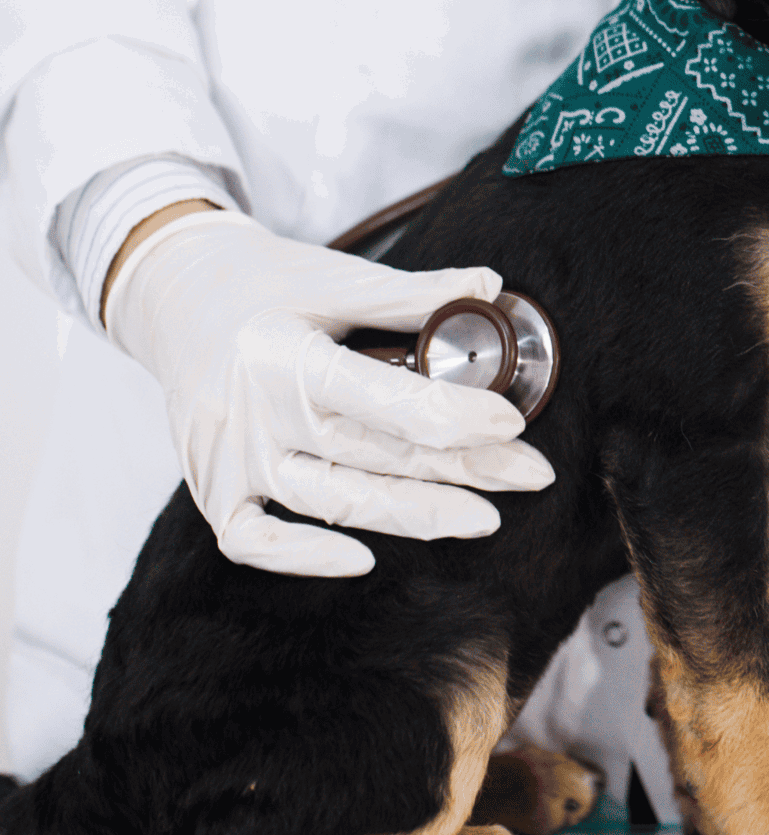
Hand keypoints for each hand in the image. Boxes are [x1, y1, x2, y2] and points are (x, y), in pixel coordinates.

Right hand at [104, 210, 553, 575]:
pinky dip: (306, 558)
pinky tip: (366, 558)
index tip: (513, 421)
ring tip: (485, 518)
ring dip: (415, 517)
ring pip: (334, 506)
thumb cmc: (260, 282)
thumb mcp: (335, 276)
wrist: (170, 293)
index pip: (389, 401)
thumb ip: (412, 293)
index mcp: (286, 355)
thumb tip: (491, 284)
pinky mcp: (212, 490)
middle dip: (466, 471)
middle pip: (377, 459)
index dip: (458, 417)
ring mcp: (229, 462)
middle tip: (532, 475)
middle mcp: (255, 415)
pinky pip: (255, 543)